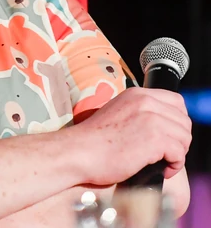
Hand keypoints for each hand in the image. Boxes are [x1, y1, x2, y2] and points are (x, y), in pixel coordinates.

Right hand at [70, 87, 191, 184]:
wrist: (79, 151)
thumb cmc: (94, 140)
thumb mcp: (117, 113)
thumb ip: (138, 112)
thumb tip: (162, 125)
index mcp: (136, 94)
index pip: (176, 102)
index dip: (177, 121)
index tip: (169, 135)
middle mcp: (145, 101)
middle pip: (184, 121)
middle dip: (179, 140)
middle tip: (165, 153)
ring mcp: (150, 119)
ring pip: (185, 137)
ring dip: (177, 154)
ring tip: (162, 162)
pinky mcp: (154, 139)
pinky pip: (179, 153)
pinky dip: (174, 165)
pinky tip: (161, 169)